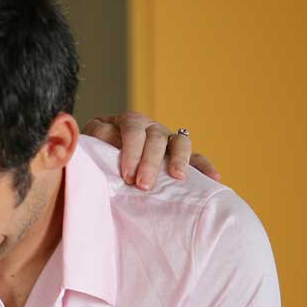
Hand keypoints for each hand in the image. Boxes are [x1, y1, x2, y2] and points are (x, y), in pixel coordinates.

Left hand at [82, 112, 220, 188]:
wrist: (103, 155)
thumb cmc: (97, 148)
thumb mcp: (92, 139)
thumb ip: (97, 136)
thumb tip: (108, 136)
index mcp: (131, 121)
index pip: (134, 130)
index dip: (131, 151)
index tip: (126, 174)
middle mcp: (153, 128)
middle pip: (157, 138)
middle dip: (151, 162)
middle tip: (143, 185)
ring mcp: (169, 141)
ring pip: (180, 143)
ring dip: (180, 159)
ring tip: (177, 177)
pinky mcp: (181, 156)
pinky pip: (198, 158)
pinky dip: (205, 167)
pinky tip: (213, 179)